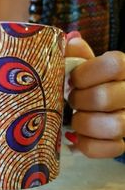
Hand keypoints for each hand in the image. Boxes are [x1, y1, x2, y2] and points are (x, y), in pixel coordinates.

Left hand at [65, 36, 124, 157]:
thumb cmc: (90, 82)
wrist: (102, 105)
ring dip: (83, 124)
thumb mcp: (84, 65)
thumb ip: (77, 54)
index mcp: (123, 68)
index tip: (72, 81)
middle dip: (78, 101)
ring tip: (75, 119)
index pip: (113, 65)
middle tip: (70, 100)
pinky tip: (77, 138)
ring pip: (113, 126)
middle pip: (104, 98)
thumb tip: (71, 41)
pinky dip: (88, 146)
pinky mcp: (123, 142)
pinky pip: (112, 149)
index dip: (85, 74)